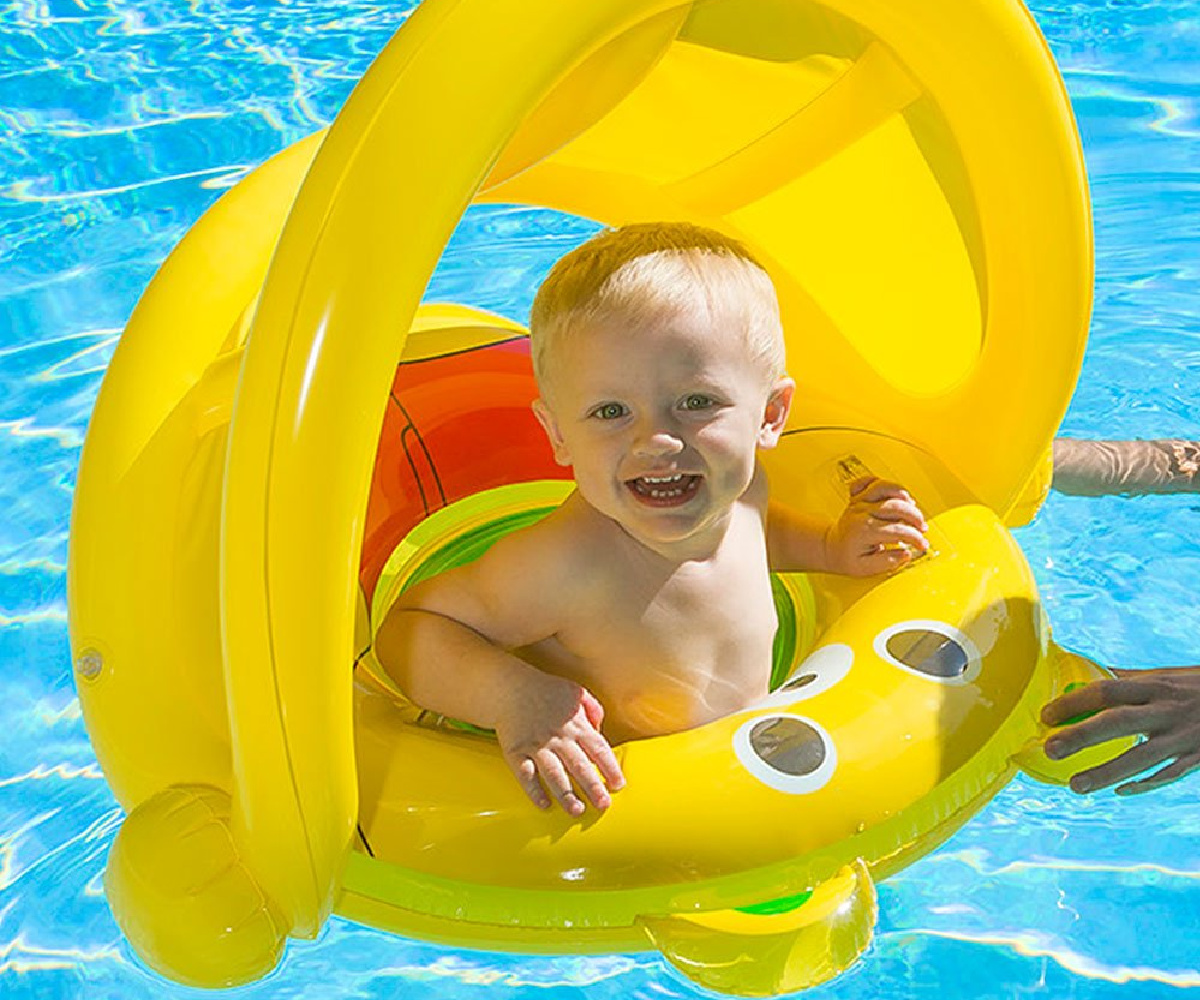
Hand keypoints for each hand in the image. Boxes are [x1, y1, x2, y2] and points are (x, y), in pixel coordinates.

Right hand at [494, 670, 624, 815]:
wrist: (509, 687)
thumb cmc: (546, 690)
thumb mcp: (575, 691)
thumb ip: (592, 708)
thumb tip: (600, 729)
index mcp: (576, 724)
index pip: (598, 749)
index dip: (610, 768)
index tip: (618, 785)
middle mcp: (558, 737)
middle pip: (579, 765)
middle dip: (593, 786)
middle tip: (603, 805)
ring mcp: (536, 745)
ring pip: (554, 774)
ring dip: (566, 794)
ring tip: (577, 811)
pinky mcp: (515, 752)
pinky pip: (525, 775)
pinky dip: (534, 791)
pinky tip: (544, 805)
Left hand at [824, 477, 928, 576]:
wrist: (830, 547)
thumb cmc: (846, 557)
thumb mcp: (865, 568)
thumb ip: (887, 562)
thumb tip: (906, 554)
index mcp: (864, 531)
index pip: (897, 529)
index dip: (915, 537)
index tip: (922, 544)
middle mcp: (862, 512)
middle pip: (896, 506)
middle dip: (915, 517)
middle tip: (922, 528)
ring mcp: (859, 501)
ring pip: (884, 487)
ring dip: (903, 495)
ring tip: (912, 507)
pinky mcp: (858, 496)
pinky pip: (869, 480)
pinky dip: (883, 483)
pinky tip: (891, 494)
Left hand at [1041, 666, 1199, 793]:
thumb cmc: (1196, 688)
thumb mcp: (1164, 677)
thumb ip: (1126, 680)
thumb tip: (1079, 669)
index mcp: (1155, 686)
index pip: (1107, 690)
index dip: (1075, 702)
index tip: (1045, 716)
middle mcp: (1167, 710)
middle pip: (1119, 723)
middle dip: (1082, 737)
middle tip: (1049, 750)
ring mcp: (1185, 738)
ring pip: (1141, 759)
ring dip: (1106, 773)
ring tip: (1075, 786)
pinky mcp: (1199, 759)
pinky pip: (1169, 775)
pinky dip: (1144, 784)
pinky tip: (1120, 790)